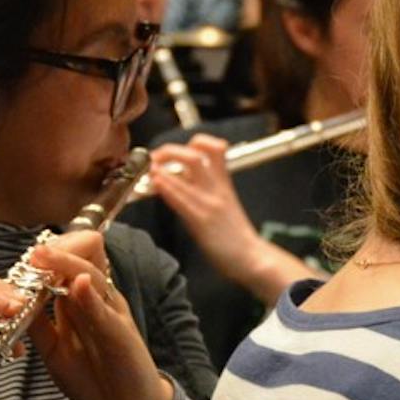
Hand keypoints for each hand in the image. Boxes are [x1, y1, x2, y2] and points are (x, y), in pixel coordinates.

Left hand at [26, 231, 171, 399]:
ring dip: (67, 263)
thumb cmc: (94, 377)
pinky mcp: (122, 332)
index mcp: (82, 301)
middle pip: (82, 260)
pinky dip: (90, 296)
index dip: (47, 257)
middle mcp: (99, 299)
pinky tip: (79, 283)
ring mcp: (112, 312)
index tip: (26, 256)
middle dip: (57, 252)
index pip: (67, 265)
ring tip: (43, 255)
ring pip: (92, 276)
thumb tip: (14, 302)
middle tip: (33, 252)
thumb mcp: (55, 350)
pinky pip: (105, 310)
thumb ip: (39, 325)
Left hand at [151, 137, 260, 276]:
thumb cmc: (234, 235)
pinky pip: (182, 199)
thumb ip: (205, 188)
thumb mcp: (224, 203)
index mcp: (223, 183)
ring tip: (148, 165)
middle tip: (154, 158)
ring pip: (188, 171)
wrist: (251, 257)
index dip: (195, 141)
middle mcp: (216, 188)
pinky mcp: (202, 221)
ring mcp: (209, 203)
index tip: (174, 150)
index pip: (214, 148)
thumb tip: (179, 177)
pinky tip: (155, 183)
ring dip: (162, 165)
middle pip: (195, 154)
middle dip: (169, 151)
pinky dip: (166, 187)